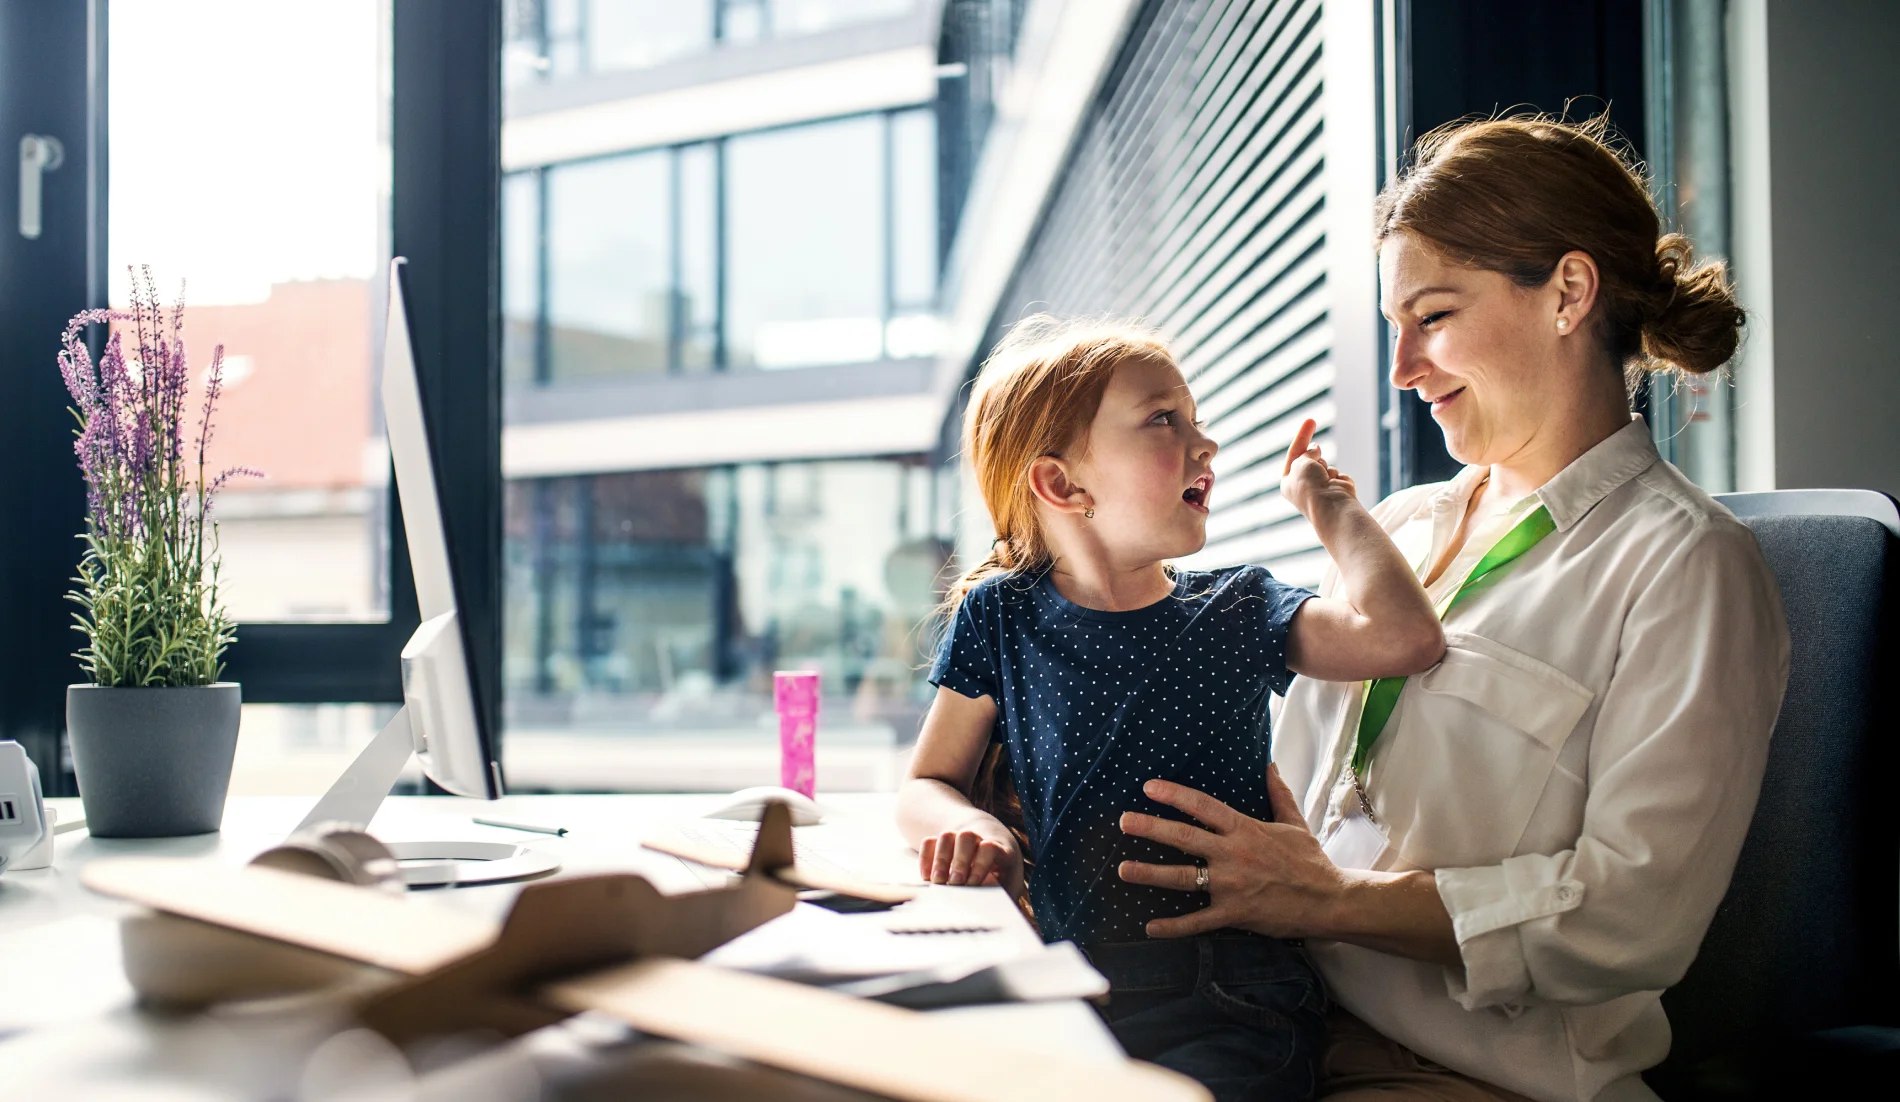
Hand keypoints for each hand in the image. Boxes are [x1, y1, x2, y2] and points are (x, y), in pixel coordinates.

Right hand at [918, 812, 1024, 896]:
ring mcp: (958, 839)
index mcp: (999, 850)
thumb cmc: (1003, 876)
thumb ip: (1003, 895)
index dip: (979, 864)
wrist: (995, 853)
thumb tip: (992, 912)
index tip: (973, 883)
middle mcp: (978, 840)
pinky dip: (925, 858)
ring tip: (937, 881)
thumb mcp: (1009, 885)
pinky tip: (927, 877)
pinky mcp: (942, 844)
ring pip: (946, 836)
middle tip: (954, 883)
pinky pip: (929, 842)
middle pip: (965, 837)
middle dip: (958, 862)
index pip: (988, 847)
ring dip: (940, 859)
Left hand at [1116, 764, 1351, 938]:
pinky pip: (1198, 921)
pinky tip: (1150, 927)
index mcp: (1245, 829)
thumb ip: (1278, 795)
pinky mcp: (1234, 913)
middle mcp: (1233, 854)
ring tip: (1123, 870)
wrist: (1329, 900)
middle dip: (1151, 828)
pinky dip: (1173, 926)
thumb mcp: (1294, 824)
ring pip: (1183, 878)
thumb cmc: (1311, 862)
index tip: (1149, 788)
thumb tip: (1270, 766)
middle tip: (1124, 822)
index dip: (1174, 795)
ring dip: (1151, 874)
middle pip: (1184, 838)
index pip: (1203, 806)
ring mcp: (1232, 885)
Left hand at [1280, 417, 1357, 518]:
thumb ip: (1305, 453)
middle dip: (1314, 452)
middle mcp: (1303, 486)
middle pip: (1310, 458)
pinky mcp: (1337, 488)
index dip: (1302, 437)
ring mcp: (1320, 488)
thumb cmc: (1311, 486)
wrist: (1332, 507)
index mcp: (1289, 483)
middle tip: (1314, 430)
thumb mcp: (1301, 463)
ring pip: (1325, 464)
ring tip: (1324, 480)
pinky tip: (1337, 486)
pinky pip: (1337, 472)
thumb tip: (1315, 449)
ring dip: (1325, 467)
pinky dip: (1337, 475)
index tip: (1311, 419)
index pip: (1294, 454)